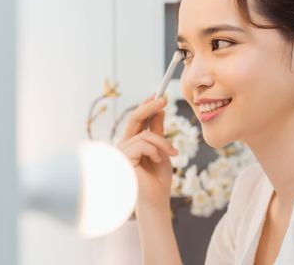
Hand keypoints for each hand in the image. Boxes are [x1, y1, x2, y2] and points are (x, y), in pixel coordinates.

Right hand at [117, 94, 178, 210]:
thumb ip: (158, 131)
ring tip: (172, 154)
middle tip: (165, 99)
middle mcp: (124, 144)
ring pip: (145, 134)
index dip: (147, 106)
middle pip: (135, 119)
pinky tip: (159, 161)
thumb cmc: (158, 178)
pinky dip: (155, 151)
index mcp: (133, 142)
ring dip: (162, 143)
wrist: (156, 199)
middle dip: (150, 107)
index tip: (159, 95)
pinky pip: (143, 144)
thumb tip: (159, 110)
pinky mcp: (123, 159)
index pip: (138, 119)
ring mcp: (121, 151)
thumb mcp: (162, 149)